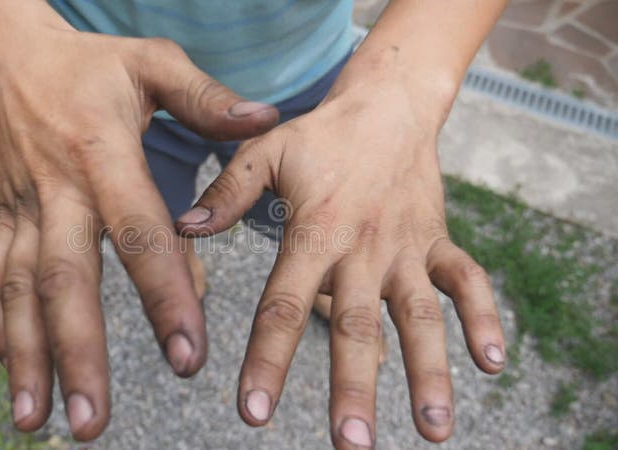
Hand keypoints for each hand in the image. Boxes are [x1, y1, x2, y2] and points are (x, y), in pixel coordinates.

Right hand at [0, 1, 278, 439]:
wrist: (9, 56)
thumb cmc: (91, 64)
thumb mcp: (153, 64)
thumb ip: (207, 98)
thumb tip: (268, 118)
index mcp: (102, 154)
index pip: (138, 234)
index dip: (165, 295)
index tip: (187, 358)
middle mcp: (58, 190)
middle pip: (65, 280)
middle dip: (79, 355)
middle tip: (93, 422)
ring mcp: (23, 209)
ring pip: (18, 291)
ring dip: (26, 358)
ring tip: (32, 421)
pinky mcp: (3, 219)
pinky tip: (13, 372)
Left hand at [176, 76, 505, 446]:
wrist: (387, 107)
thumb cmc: (319, 137)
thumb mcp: (266, 152)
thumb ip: (226, 193)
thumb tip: (183, 227)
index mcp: (315, 230)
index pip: (284, 304)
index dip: (268, 360)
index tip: (253, 413)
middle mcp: (362, 247)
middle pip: (357, 325)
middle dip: (354, 388)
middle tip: (350, 445)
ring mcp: (406, 248)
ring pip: (419, 316)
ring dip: (429, 372)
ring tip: (434, 431)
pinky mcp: (437, 242)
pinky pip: (466, 281)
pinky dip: (483, 318)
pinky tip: (494, 364)